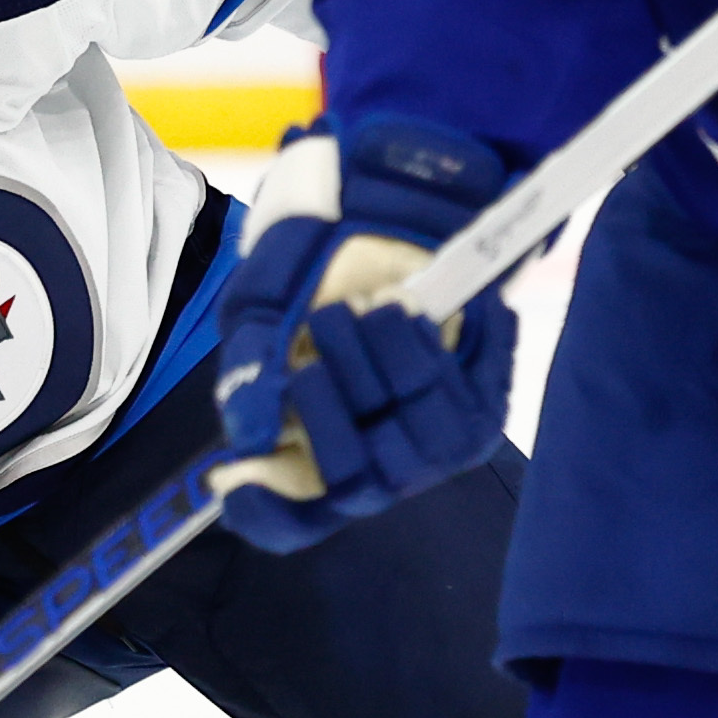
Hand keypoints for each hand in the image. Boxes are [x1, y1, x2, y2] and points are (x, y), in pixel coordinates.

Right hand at [210, 113, 518, 553]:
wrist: (390, 197)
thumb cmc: (311, 262)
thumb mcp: (260, 306)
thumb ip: (247, 373)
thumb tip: (250, 441)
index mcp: (304, 449)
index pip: (285, 520)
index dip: (264, 513)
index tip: (236, 482)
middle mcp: (367, 460)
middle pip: (351, 479)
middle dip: (330, 402)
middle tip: (324, 326)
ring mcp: (427, 443)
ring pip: (414, 446)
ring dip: (387, 365)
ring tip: (373, 307)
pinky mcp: (482, 410)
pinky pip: (466, 405)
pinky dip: (433, 347)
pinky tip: (416, 309)